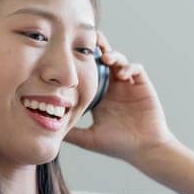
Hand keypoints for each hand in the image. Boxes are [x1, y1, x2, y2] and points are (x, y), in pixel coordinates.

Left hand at [63, 33, 176, 162]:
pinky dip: (129, 67)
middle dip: (97, 49)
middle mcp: (113, 88)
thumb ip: (72, 134)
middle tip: (88, 42)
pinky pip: (136, 69)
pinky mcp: (143, 87)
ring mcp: (128, 86)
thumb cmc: (119, 146)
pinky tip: (121, 75)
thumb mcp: (89, 139)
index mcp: (100, 96)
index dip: (82, 63)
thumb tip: (48, 132)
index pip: (89, 73)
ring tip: (105, 58)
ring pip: (119, 61)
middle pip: (103, 61)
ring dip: (112, 55)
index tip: (70, 55)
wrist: (145, 151)